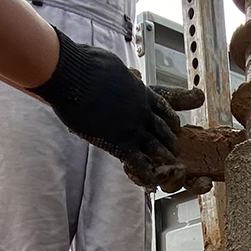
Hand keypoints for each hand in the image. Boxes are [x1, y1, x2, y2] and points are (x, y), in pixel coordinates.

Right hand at [29, 29, 194, 184]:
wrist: (75, 76)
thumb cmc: (87, 65)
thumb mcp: (114, 66)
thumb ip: (124, 75)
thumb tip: (131, 74)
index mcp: (141, 92)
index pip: (163, 108)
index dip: (170, 118)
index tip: (175, 126)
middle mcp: (142, 112)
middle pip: (164, 130)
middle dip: (170, 141)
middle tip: (175, 150)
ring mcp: (133, 129)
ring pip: (157, 148)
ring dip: (164, 158)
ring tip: (169, 167)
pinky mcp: (120, 143)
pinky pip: (138, 163)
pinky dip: (146, 175)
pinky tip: (151, 185)